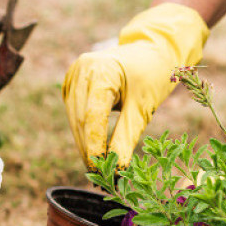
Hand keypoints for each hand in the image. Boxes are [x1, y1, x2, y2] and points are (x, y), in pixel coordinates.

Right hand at [63, 3, 208, 166]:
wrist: (151, 49)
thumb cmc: (152, 75)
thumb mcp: (143, 107)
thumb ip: (127, 137)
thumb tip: (117, 168)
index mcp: (100, 70)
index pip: (93, 115)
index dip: (94, 145)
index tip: (101, 170)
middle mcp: (81, 70)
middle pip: (80, 119)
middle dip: (89, 149)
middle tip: (100, 176)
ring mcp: (73, 74)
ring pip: (75, 118)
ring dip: (84, 144)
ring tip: (96, 168)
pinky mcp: (72, 82)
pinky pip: (75, 112)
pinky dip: (84, 132)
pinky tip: (92, 149)